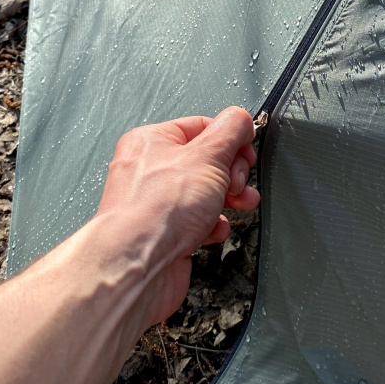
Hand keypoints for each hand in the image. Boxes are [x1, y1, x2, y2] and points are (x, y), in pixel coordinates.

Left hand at [93, 106, 259, 324]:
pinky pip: (196, 221)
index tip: (246, 153)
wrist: (138, 265)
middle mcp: (149, 169)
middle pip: (206, 161)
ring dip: (227, 199)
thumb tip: (240, 118)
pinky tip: (213, 229)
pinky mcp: (163, 232)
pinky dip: (211, 224)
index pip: (202, 127)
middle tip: (236, 184)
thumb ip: (230, 131)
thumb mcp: (208, 156)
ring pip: (204, 192)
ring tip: (238, 204)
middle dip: (231, 174)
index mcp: (152, 141)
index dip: (230, 139)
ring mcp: (155, 203)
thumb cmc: (157, 211)